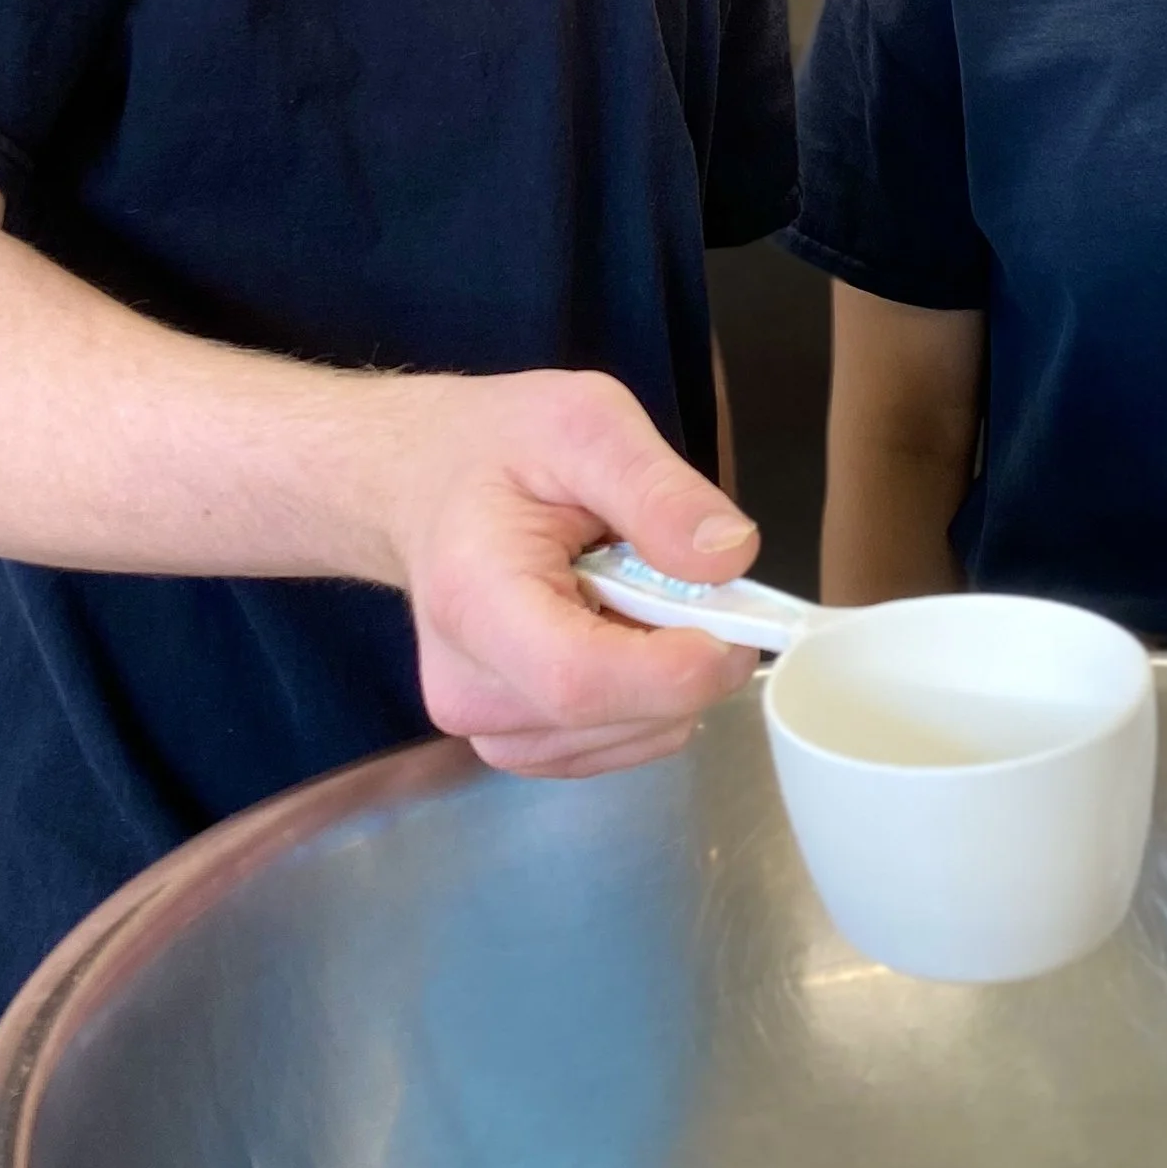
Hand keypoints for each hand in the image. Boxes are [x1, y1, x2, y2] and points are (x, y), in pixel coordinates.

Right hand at [372, 370, 759, 776]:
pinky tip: (618, 631)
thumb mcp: (586, 421)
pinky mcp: (517, 746)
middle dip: (687, 656)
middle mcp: (469, 690)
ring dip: (669, 675)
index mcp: (473, 598)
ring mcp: (489, 730)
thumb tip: (731, 557)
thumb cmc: (499, 447)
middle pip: (616, 715)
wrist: (428, 486)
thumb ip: (656, 487)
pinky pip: (621, 745)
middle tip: (687, 579)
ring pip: (633, 737)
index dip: (674, 669)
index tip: (738, 625)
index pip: (578, 678)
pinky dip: (649, 697)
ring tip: (630, 593)